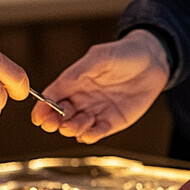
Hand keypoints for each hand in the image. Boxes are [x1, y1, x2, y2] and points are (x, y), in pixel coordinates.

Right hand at [31, 29, 169, 142]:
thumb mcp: (101, 57)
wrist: (152, 62)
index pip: (51, 97)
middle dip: (54, 122)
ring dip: (73, 129)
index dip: (42, 108)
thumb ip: (81, 70)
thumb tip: (64, 83)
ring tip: (81, 121)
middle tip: (57, 123)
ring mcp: (95, 112)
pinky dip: (90, 136)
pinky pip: (95, 134)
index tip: (38, 117)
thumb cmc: (124, 54)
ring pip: (75, 128)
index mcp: (73, 82)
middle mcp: (80, 99)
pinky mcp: (111, 122)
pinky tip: (91, 132)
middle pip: (59, 117)